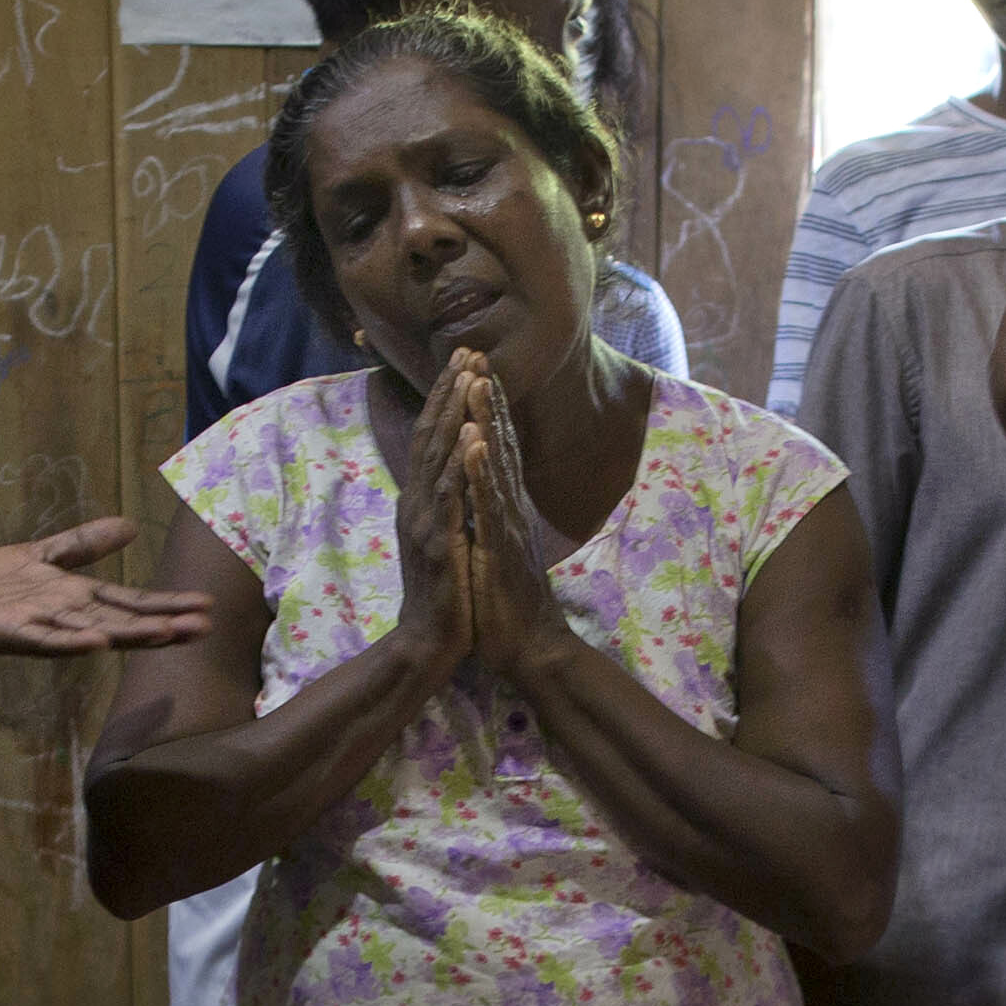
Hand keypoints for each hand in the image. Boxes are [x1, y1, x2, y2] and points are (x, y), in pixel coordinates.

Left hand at [0, 519, 214, 661]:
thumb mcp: (43, 555)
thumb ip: (85, 545)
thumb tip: (131, 527)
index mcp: (75, 599)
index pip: (130, 602)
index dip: (166, 605)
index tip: (205, 608)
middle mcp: (65, 617)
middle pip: (121, 621)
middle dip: (162, 624)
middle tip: (205, 628)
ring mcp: (39, 628)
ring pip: (92, 632)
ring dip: (128, 635)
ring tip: (165, 634)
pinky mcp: (9, 635)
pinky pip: (44, 641)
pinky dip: (70, 643)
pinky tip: (97, 644)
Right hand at [388, 362, 477, 664]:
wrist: (431, 643)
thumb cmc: (443, 592)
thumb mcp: (443, 538)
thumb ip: (444, 504)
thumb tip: (451, 472)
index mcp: (422, 501)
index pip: (433, 438)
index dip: (446, 398)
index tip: (463, 360)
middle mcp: (418, 504)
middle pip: (432, 436)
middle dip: (449, 391)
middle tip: (466, 350)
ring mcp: (426, 522)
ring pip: (438, 457)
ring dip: (453, 414)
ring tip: (467, 376)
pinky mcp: (440, 545)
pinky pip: (451, 497)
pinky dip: (460, 463)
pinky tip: (471, 435)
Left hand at [452, 355, 566, 684]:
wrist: (529, 648)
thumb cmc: (509, 601)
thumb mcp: (497, 548)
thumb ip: (494, 516)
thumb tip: (484, 489)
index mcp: (506, 508)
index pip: (497, 450)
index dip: (487, 410)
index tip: (475, 370)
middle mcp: (511, 509)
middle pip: (500, 446)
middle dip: (487, 400)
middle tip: (477, 356)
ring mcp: (508, 527)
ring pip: (497, 467)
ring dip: (487, 424)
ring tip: (477, 384)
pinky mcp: (501, 550)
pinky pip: (489, 506)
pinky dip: (482, 474)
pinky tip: (476, 446)